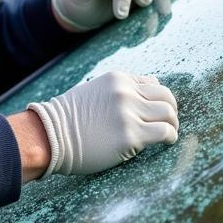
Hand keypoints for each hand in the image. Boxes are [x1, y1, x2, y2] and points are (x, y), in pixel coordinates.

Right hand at [27, 71, 177, 175]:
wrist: (50, 136)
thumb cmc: (69, 120)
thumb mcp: (93, 91)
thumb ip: (117, 92)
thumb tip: (142, 95)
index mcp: (118, 79)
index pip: (154, 84)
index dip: (159, 100)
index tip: (157, 113)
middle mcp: (126, 93)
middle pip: (166, 97)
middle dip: (170, 111)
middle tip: (169, 124)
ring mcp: (128, 113)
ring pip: (168, 114)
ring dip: (172, 125)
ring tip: (168, 134)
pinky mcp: (130, 136)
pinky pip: (164, 132)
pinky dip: (170, 137)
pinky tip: (167, 142)